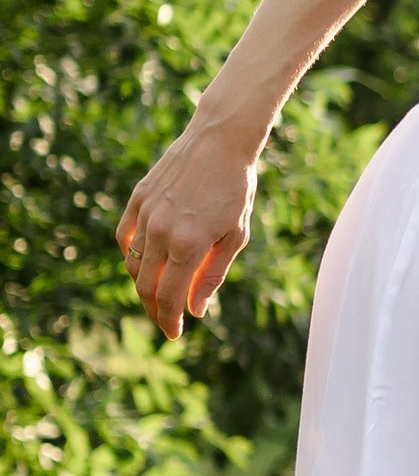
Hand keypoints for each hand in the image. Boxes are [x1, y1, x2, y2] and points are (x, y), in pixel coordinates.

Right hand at [117, 116, 260, 339]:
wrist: (219, 141)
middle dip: (155, 310)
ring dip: (142, 285)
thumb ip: (213, 275)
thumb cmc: (236, 188)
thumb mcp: (236, 235)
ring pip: (133, 264)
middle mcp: (162, 231)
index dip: (169, 321)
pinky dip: (130, 255)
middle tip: (166, 321)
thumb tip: (195, 310)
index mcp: (189, 244)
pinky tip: (144, 265)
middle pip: (146, 286)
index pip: (169, 297)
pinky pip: (124, 237)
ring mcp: (146, 214)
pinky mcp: (137, 199)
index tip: (174, 334)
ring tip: (158, 294)